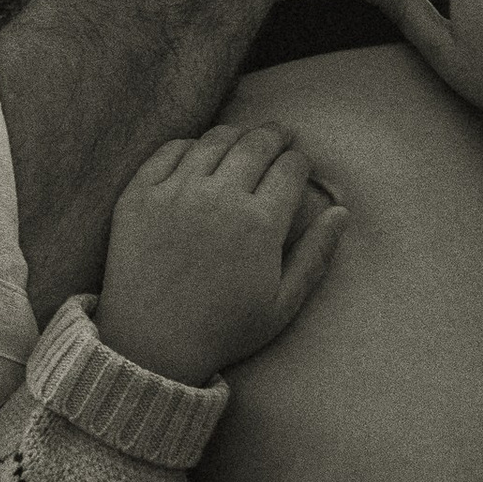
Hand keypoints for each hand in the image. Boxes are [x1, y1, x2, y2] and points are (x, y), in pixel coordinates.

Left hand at [99, 122, 345, 390]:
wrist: (151, 347)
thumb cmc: (223, 331)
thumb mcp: (282, 305)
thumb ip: (316, 256)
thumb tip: (342, 211)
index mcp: (259, 225)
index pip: (290, 168)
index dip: (300, 160)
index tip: (300, 163)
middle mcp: (218, 198)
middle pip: (256, 144)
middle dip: (275, 135)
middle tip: (281, 135)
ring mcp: (175, 193)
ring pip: (215, 140)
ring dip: (237, 134)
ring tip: (245, 139)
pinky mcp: (140, 195)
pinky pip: (170, 151)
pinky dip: (192, 145)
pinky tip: (201, 153)